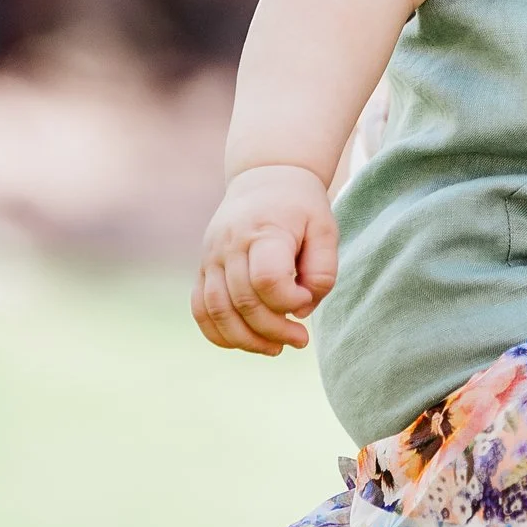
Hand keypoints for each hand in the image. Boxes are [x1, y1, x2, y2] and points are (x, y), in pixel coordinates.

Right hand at [193, 163, 337, 355]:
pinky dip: (219, 333)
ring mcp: (211, 257)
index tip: (307, 300)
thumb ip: (323, 271)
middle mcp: (230, 245)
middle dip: (274, 330)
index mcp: (263, 230)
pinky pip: (200, 310)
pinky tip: (246, 342)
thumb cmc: (302, 208)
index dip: (289, 300)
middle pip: (243, 302)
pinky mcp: (203, 268)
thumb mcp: (325, 229)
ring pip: (217, 311)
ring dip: (246, 340)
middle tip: (300, 340)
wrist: (266, 178)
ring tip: (276, 349)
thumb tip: (301, 310)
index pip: (267, 279)